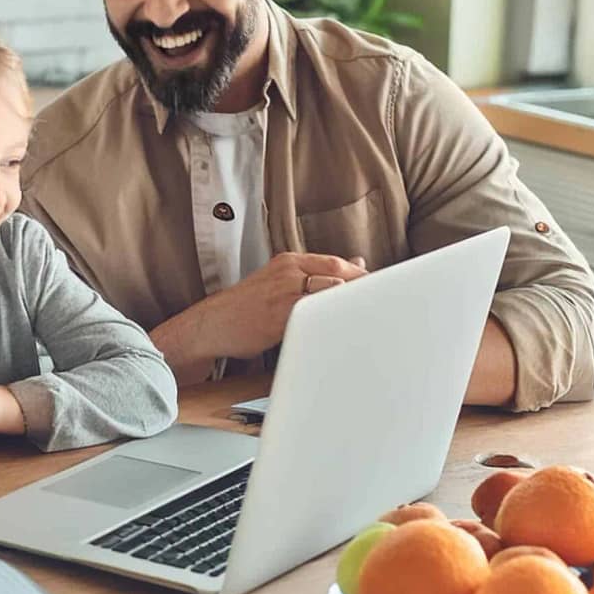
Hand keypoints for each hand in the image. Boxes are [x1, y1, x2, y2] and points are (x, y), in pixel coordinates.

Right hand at [198, 252, 367, 360]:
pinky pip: (312, 319)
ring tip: (366, 319)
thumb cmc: (247, 306)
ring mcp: (283, 294)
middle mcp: (287, 273)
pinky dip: (330, 324)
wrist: (212, 324)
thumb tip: (357, 264)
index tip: (380, 290)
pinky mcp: (278, 317)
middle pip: (337, 275)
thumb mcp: (279, 281)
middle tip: (381, 305)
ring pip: (328, 294)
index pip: (336, 263)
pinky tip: (341, 331)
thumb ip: (315, 274)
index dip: (362, 277)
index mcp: (288, 262)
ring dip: (348, 307)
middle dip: (361, 290)